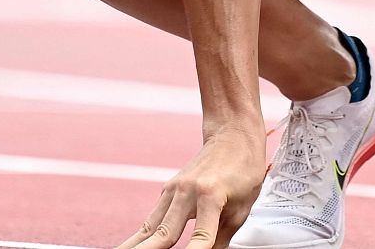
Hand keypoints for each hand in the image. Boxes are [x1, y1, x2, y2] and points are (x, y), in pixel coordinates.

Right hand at [116, 128, 266, 248]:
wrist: (233, 136)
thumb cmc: (243, 169)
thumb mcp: (241, 208)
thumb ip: (222, 239)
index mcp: (210, 196)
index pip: (200, 237)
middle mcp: (187, 192)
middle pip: (164, 233)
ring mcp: (174, 190)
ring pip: (150, 227)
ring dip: (134, 244)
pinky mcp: (168, 190)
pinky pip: (153, 218)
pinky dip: (142, 235)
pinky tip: (131, 245)